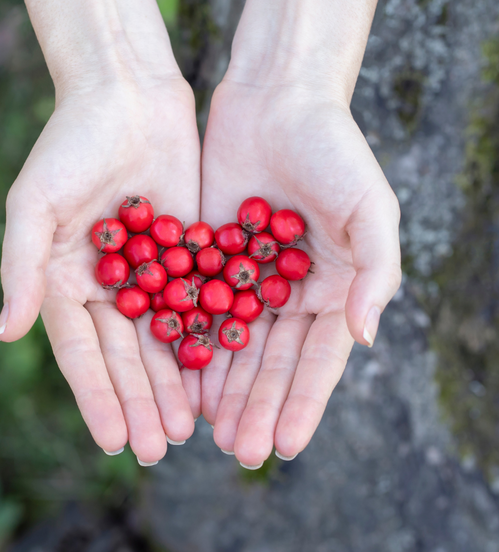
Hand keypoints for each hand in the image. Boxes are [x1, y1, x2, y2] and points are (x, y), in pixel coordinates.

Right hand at [0, 78, 201, 463]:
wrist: (126, 96)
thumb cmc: (70, 143)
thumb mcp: (36, 202)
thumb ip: (22, 266)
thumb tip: (3, 332)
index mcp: (66, 280)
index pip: (81, 352)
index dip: (96, 396)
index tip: (112, 441)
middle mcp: (108, 285)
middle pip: (125, 354)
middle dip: (141, 401)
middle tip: (160, 447)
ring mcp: (150, 272)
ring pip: (164, 338)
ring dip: (175, 382)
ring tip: (190, 426)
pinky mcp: (187, 252)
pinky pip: (198, 302)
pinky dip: (206, 338)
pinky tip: (219, 372)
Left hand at [200, 80, 400, 466]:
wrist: (277, 101)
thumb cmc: (334, 149)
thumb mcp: (370, 207)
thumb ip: (375, 271)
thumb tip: (366, 335)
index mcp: (331, 289)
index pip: (317, 360)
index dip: (302, 404)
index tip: (282, 446)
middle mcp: (289, 292)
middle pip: (270, 362)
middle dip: (255, 406)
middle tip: (236, 450)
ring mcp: (246, 277)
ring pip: (230, 343)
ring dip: (219, 386)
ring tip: (204, 428)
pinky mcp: (208, 256)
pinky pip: (196, 306)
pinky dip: (188, 341)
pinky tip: (176, 376)